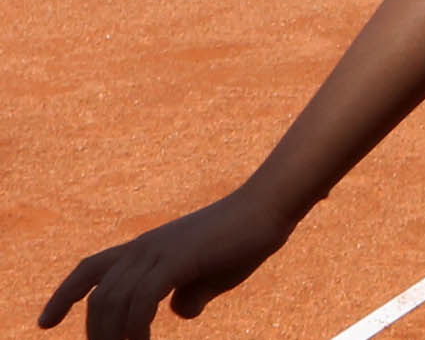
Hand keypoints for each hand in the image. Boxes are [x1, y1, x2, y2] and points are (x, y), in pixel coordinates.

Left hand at [39, 187, 295, 338]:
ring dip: (115, 336)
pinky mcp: (177, 260)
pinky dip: (136, 327)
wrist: (268, 209)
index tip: (45, 323)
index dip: (64, 296)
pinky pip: (140, 300)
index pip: (90, 270)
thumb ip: (190, 292)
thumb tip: (180, 311)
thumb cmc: (244, 239)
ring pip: (114, 301)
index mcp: (146, 248)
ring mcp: (158, 252)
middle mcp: (143, 247)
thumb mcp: (211, 275)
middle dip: (96, 333)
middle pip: (99, 296)